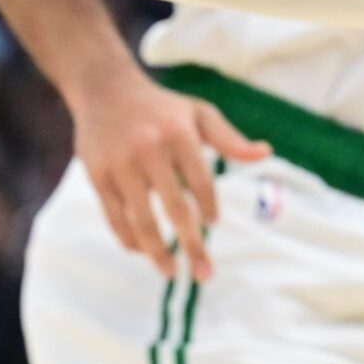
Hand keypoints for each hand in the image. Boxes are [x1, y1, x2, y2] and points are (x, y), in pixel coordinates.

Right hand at [71, 72, 270, 280]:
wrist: (104, 88)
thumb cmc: (161, 107)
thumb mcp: (198, 113)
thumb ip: (229, 139)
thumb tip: (265, 154)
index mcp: (179, 132)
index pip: (202, 182)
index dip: (210, 208)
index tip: (213, 224)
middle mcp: (149, 148)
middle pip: (175, 208)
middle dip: (192, 245)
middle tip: (205, 275)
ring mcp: (121, 164)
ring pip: (141, 220)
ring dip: (158, 252)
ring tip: (172, 273)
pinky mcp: (98, 176)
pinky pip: (115, 217)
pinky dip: (130, 239)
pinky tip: (143, 251)